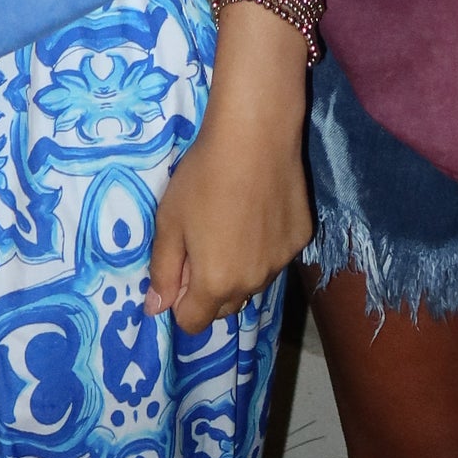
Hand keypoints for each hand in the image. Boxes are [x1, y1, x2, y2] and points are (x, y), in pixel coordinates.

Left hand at [145, 6, 311, 334]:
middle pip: (225, 306)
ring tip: (233, 220)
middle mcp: (253, 283)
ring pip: (253, 281)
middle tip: (203, 241)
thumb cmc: (203, 176)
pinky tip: (259, 209)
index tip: (179, 266)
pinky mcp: (302, 239)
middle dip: (210, 287)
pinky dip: (265, 245)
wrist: (255, 135)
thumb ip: (162, 270)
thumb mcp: (169, 221)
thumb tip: (155, 309)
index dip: (180, 300)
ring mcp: (282, 262)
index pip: (193, 322)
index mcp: (216, 283)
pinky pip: (276, 256)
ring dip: (239, 268)